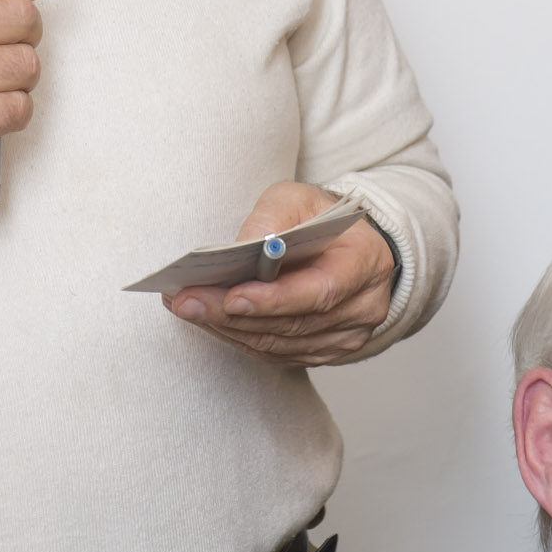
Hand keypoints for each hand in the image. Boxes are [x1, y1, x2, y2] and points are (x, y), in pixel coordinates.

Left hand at [164, 182, 395, 366]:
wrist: (349, 247)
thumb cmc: (322, 219)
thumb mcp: (300, 197)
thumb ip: (273, 217)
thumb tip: (241, 249)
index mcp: (365, 263)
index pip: (320, 292)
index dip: (274, 300)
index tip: (231, 297)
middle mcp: (362, 308)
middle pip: (292, 323)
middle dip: (232, 314)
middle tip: (186, 301)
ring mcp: (345, 337)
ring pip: (278, 344)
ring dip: (227, 328)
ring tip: (187, 306)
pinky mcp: (323, 352)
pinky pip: (275, 353)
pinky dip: (238, 338)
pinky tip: (209, 320)